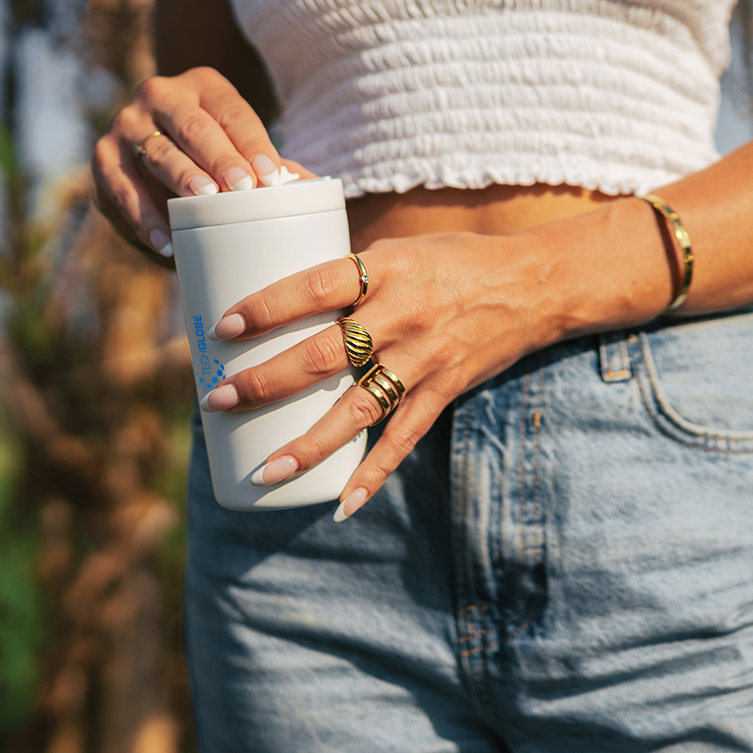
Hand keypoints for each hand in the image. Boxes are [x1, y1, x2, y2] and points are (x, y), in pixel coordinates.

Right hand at [92, 66, 314, 259]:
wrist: (159, 151)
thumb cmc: (218, 158)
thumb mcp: (245, 152)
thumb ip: (275, 169)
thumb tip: (313, 191)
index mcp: (203, 87)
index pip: (232, 113)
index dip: (253, 143)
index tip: (272, 176)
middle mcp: (160, 95)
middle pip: (193, 126)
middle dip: (218, 157)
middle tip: (240, 187)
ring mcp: (126, 124)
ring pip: (156, 152)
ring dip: (180, 179)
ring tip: (202, 204)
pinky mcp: (103, 159)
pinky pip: (121, 187)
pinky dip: (143, 216)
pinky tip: (165, 241)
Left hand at [200, 230, 552, 520]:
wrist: (534, 284)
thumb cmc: (457, 260)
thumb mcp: (401, 250)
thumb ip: (351, 273)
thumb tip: (286, 294)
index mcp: (385, 270)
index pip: (315, 286)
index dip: (266, 307)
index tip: (223, 328)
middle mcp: (402, 315)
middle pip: (323, 355)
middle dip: (266, 381)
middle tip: (218, 398)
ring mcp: (424, 359)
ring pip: (357, 409)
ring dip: (308, 442)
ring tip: (265, 469)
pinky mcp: (444, 391)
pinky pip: (404, 438)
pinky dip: (374, 473)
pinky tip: (342, 503)